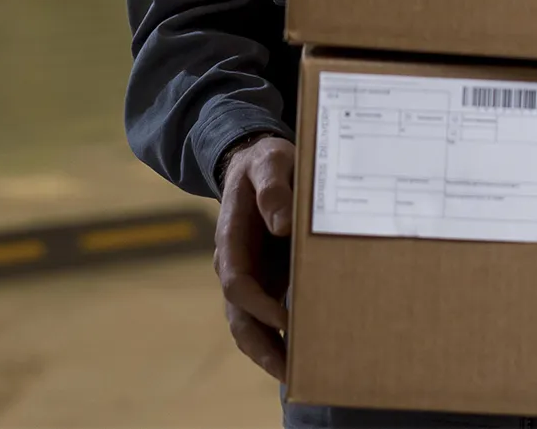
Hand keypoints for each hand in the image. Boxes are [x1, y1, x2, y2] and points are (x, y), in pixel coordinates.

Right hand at [214, 134, 295, 379]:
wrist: (259, 163)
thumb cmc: (266, 162)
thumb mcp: (271, 161)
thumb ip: (273, 187)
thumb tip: (280, 224)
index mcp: (231, 237)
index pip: (236, 282)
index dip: (258, 304)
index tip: (287, 321)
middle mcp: (235, 264)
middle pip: (239, 316)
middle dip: (262, 347)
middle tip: (291, 372)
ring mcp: (249, 276)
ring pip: (250, 325)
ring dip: (270, 352)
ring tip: (298, 376)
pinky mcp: (266, 280)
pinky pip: (267, 317)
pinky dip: (281, 338)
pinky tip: (305, 353)